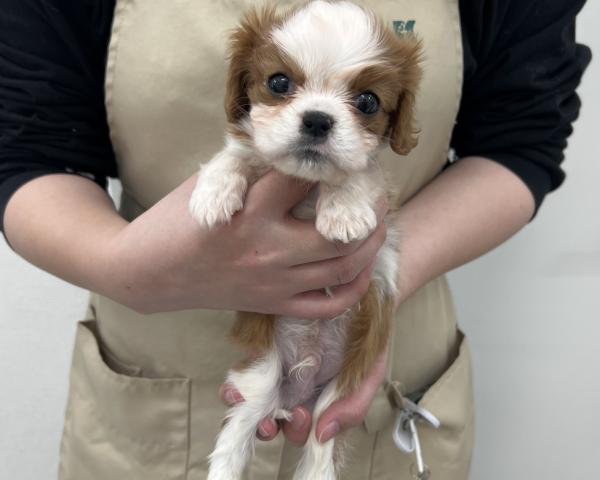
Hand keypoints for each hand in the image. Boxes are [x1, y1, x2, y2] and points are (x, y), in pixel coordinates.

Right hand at [105, 170, 387, 317]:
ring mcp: (273, 283)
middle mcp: (267, 249)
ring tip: (379, 226)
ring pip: (341, 269)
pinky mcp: (272, 305)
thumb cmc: (174, 223)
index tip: (341, 158)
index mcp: (248, 212)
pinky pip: (326, 307)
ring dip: (370, 246)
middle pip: (337, 231)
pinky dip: (353, 290)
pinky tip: (361, 270)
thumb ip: (248, 169)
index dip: (328, 165)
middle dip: (368, 210)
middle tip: (379, 194)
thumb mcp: (207, 185)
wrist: (148, 275)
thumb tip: (287, 152)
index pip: (303, 181)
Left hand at [219, 349, 387, 443]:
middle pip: (279, 420)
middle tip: (275, 418)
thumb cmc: (364, 338)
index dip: (299, 431)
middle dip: (271, 426)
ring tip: (248, 409)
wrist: (349, 294)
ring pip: (258, 404)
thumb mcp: (369, 373)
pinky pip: (244, 377)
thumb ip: (352, 407)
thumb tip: (322, 436)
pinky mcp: (262, 355)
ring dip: (249, 412)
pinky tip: (236, 390)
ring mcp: (279, 374)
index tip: (301, 415)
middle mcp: (298, 392)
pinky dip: (237, 389)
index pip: (306, 430)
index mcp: (322, 402)